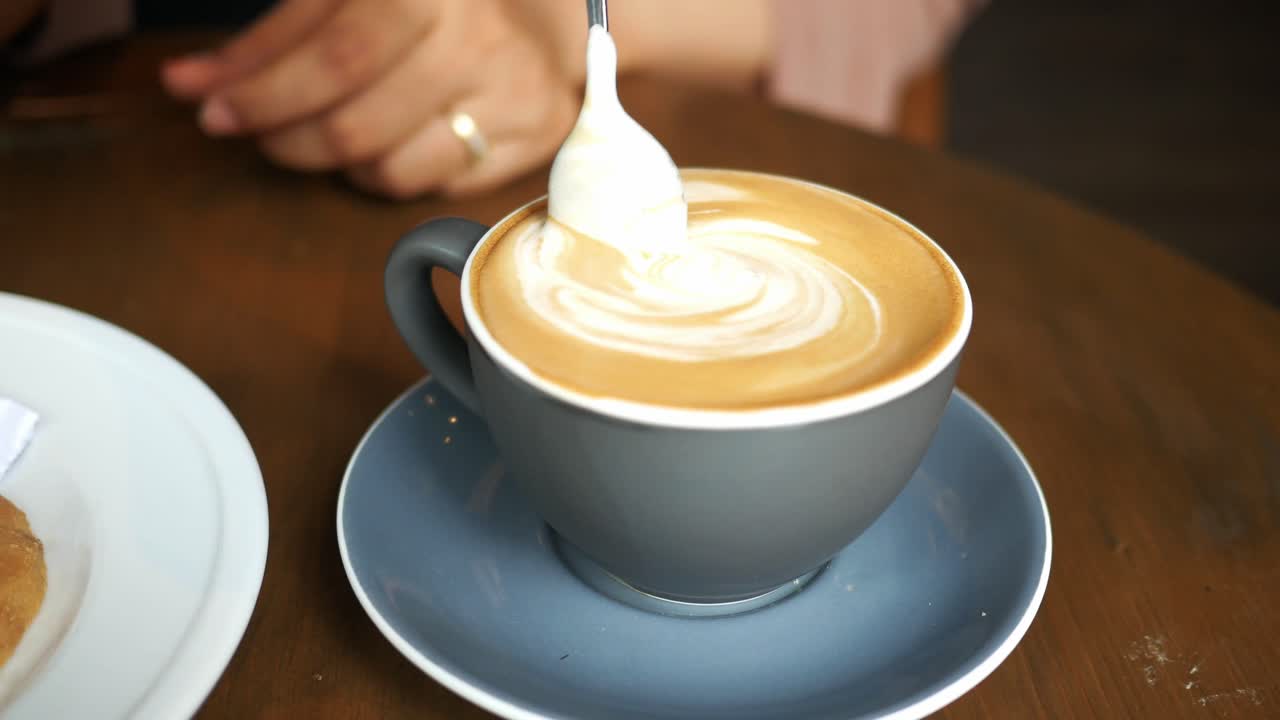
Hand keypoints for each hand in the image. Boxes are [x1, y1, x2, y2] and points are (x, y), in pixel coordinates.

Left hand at [162, 0, 579, 198]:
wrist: (540, 17)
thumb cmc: (428, 5)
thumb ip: (277, 34)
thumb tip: (188, 83)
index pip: (332, 52)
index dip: (259, 87)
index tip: (206, 104)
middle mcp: (475, 40)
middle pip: (354, 122)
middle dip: (282, 134)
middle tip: (248, 128)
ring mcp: (510, 95)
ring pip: (386, 166)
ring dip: (330, 161)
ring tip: (315, 133)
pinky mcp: (530, 139)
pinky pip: (429, 187)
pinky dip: (383, 174)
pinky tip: (376, 144)